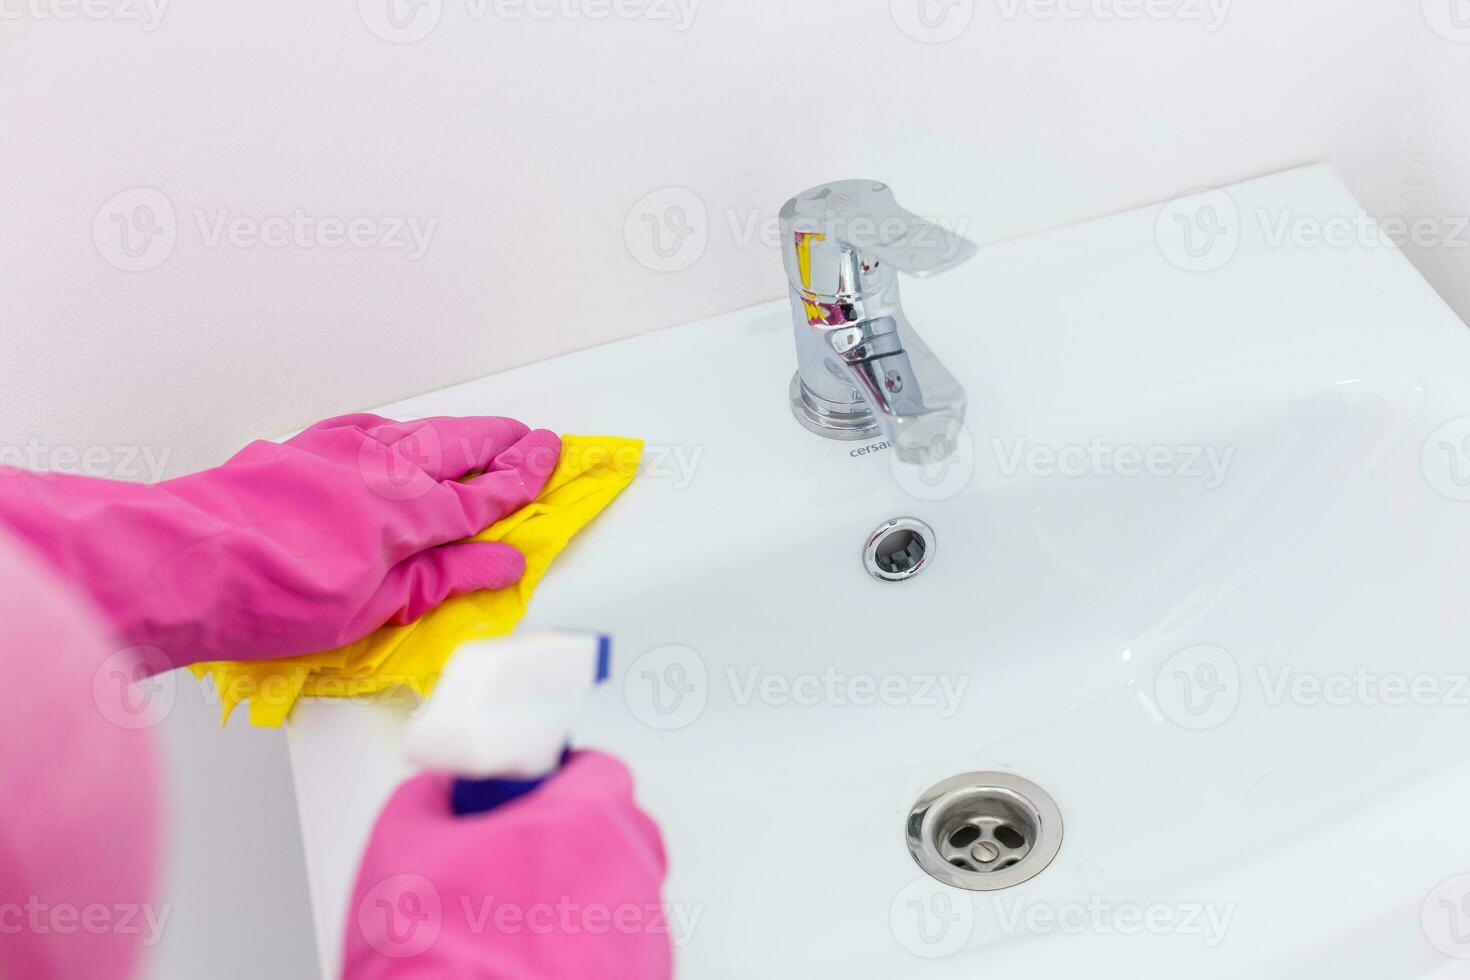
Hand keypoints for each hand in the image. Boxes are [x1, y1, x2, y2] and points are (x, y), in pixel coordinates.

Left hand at [0, 414, 558, 668]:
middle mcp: (382, 468)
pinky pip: (369, 428)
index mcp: (410, 511)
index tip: (553, 457)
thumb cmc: (267, 594)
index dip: (525, 476)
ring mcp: (339, 450)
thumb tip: (502, 562)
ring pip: (417, 431)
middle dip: (500, 441)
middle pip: (459, 445)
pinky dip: (399, 431)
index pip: (486, 491)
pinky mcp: (303, 447)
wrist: (178, 560)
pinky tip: (396, 437)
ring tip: (477, 436)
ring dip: (454, 432)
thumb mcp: (371, 607)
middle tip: (531, 437)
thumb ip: (443, 577)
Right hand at [345, 751, 671, 978]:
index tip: (519, 802)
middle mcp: (633, 870)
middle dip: (561, 841)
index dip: (550, 782)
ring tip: (510, 926)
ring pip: (613, 893)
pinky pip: (616, 946)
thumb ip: (430, 797)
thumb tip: (438, 792)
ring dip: (573, 899)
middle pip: (608, 832)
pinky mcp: (643, 976)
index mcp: (590, 816)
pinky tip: (528, 962)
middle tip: (504, 864)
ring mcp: (643, 932)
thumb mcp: (401, 844)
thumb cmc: (437, 948)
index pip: (593, 770)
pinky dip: (582, 949)